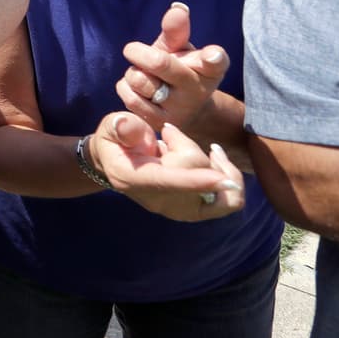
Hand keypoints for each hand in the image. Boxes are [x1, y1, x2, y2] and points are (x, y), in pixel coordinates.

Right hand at [92, 113, 243, 221]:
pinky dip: (228, 178)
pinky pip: (228, 202)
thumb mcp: (110, 126)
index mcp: (133, 179)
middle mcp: (157, 201)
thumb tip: (127, 126)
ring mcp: (177, 210)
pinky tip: (215, 158)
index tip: (222, 180)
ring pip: (218, 192)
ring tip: (190, 145)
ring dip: (214, 165)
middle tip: (168, 132)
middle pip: (196, 178)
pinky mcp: (194, 211)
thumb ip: (120, 126)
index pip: (166, 182)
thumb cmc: (114, 140)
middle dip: (187, 147)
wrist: (115, 162)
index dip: (195, 181)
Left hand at [116, 2, 227, 129]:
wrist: (181, 109)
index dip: (213, 57)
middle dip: (140, 53)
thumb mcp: (179, 48)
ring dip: (133, 72)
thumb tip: (177, 9)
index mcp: (209, 68)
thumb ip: (176, 30)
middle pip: (160, 63)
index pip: (214, 61)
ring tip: (143, 74)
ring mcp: (179, 110)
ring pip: (139, 80)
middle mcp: (197, 90)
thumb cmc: (178, 68)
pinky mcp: (159, 123)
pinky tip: (136, 89)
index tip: (211, 55)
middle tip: (132, 49)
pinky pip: (129, 97)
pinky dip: (125, 87)